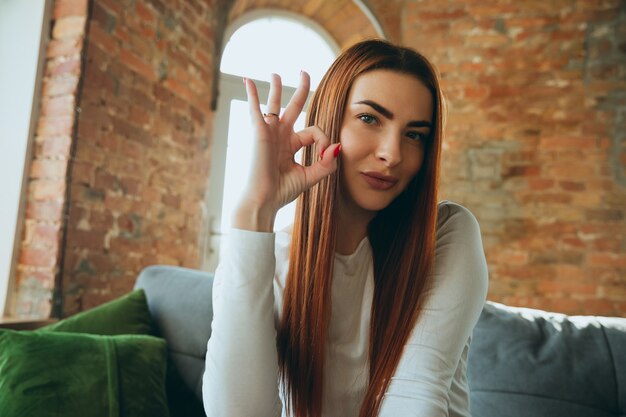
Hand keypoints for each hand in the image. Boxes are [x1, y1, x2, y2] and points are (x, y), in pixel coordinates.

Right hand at [233, 72, 340, 231]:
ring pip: (275, 104)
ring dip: (276, 87)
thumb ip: (326, 163)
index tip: (325, 156)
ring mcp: (269, 132)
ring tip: (276, 74)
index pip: (314, 131)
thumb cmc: (281, 192)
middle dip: (301, 90)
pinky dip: (251, 94)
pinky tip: (246, 80)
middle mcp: (280, 136)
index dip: (324, 142)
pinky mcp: (259, 132)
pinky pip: (254, 108)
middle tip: (304, 72)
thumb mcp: (309, 176)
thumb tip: (338, 146)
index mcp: (291, 145)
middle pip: (294, 107)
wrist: (263, 201)